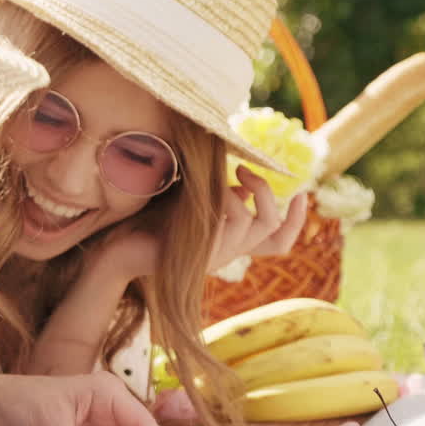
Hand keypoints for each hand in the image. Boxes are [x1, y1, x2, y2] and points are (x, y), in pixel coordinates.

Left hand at [89, 167, 308, 281]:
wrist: (121, 249)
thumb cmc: (151, 221)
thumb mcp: (194, 201)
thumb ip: (222, 193)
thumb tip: (242, 176)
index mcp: (230, 242)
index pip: (278, 242)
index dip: (296, 221)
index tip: (303, 193)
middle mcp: (230, 252)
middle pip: (273, 227)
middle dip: (269, 193)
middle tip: (243, 170)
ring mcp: (220, 255)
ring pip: (256, 220)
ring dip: (245, 190)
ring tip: (223, 175)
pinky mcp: (207, 250)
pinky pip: (233, 218)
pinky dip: (227, 197)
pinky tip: (210, 190)